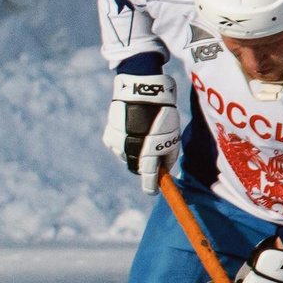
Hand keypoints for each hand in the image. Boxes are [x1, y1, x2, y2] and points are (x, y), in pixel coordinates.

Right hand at [102, 71, 180, 192]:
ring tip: (143, 135)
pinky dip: (125, 142)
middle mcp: (129, 152)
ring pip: (127, 156)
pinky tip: (132, 129)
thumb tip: (163, 168)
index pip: (148, 177)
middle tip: (153, 157)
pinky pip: (118, 146)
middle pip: (136, 167)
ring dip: (135, 152)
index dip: (151, 185)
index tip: (153, 191)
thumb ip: (168, 155)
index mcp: (146, 153)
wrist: (141, 90)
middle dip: (144, 166)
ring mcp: (117, 144)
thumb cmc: (163, 112)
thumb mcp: (172, 134)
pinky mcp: (109, 136)